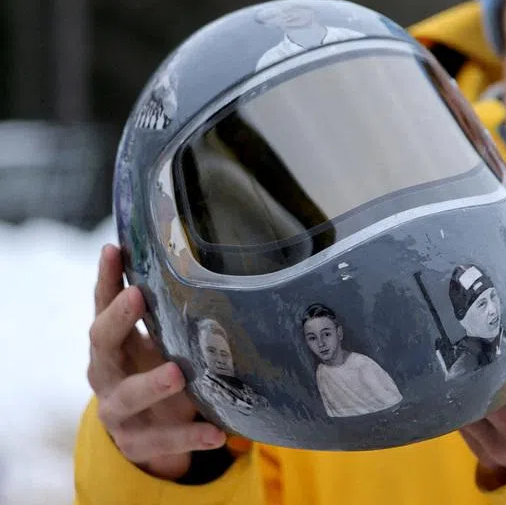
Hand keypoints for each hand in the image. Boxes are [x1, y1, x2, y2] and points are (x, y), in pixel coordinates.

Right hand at [86, 243, 226, 479]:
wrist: (146, 436)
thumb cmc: (154, 372)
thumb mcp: (158, 342)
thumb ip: (169, 314)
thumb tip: (204, 262)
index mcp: (112, 344)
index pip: (102, 304)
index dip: (105, 277)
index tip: (114, 249)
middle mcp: (107, 373)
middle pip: (102, 343)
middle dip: (119, 318)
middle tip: (138, 296)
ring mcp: (118, 411)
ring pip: (128, 397)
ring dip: (151, 384)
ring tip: (177, 375)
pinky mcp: (139, 443)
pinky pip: (164, 440)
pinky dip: (191, 436)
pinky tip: (217, 433)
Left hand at [459, 259, 505, 486]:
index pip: (496, 373)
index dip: (477, 350)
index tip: (468, 326)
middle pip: (470, 390)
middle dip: (463, 363)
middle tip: (453, 333)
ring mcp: (503, 451)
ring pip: (460, 411)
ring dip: (459, 385)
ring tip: (461, 356)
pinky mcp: (491, 461)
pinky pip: (464, 429)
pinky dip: (465, 406)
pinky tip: (472, 385)